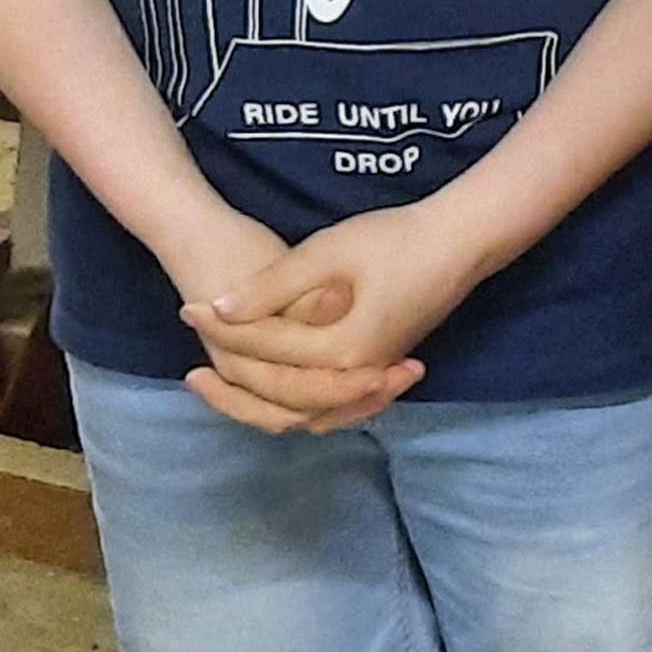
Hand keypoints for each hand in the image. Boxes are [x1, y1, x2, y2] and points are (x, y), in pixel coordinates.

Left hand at [176, 202, 469, 433]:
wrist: (462, 241)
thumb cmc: (398, 239)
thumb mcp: (330, 251)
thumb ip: (273, 285)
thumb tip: (218, 308)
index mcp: (340, 351)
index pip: (267, 350)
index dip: (223, 326)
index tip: (188, 306)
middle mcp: (353, 377)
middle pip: (278, 394)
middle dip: (231, 375)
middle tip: (192, 362)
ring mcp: (370, 378)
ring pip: (303, 413)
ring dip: (258, 402)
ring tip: (219, 383)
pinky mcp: (380, 370)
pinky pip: (327, 407)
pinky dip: (294, 405)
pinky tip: (276, 390)